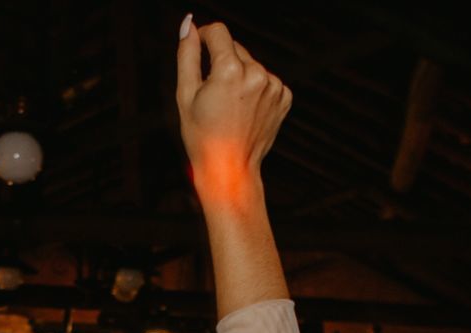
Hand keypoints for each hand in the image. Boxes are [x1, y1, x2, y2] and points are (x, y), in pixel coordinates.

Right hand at [175, 18, 290, 207]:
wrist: (230, 170)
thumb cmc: (202, 135)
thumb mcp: (185, 94)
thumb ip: (187, 54)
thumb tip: (189, 24)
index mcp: (229, 70)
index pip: (218, 32)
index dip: (204, 37)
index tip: (198, 48)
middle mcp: (256, 74)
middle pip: (235, 47)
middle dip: (221, 62)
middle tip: (212, 95)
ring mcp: (274, 86)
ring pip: (251, 64)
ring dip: (239, 75)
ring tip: (229, 106)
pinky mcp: (284, 96)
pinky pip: (265, 80)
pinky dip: (255, 89)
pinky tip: (245, 110)